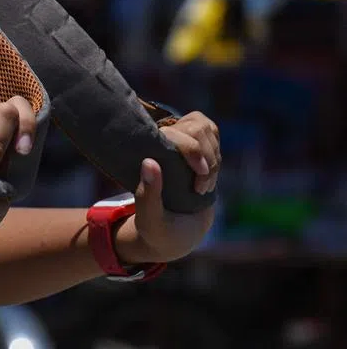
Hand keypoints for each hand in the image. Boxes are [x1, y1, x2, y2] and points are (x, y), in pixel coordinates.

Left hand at [120, 111, 220, 263]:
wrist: (174, 235)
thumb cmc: (156, 229)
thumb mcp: (150, 219)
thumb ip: (147, 195)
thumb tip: (149, 162)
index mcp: (142, 154)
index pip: (172, 132)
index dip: (192, 149)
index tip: (201, 173)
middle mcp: (159, 143)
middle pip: (195, 125)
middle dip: (206, 155)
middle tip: (200, 186)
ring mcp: (178, 142)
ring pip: (206, 128)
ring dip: (213, 157)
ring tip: (202, 185)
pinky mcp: (195, 147)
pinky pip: (213, 134)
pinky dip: (217, 155)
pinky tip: (209, 177)